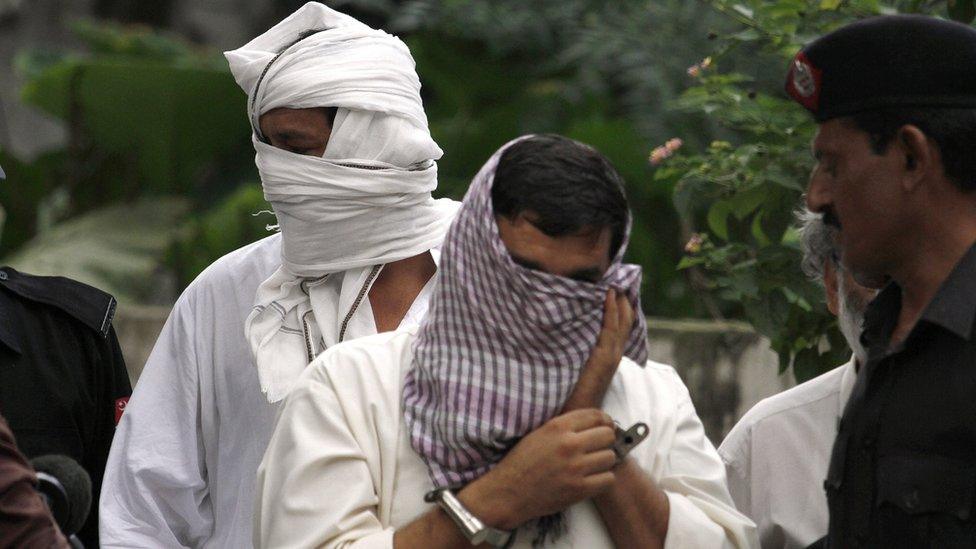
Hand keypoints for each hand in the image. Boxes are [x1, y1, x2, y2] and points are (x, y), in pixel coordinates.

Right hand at [459, 409, 616, 529]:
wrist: (508, 492)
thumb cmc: (522, 462)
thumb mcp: (539, 433)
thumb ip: (566, 426)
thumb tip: (596, 423)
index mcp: (557, 427)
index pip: (596, 415)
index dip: (604, 421)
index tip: (604, 426)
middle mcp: (569, 444)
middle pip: (608, 435)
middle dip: (605, 440)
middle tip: (598, 447)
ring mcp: (576, 468)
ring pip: (610, 457)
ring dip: (604, 461)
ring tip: (593, 464)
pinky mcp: (579, 489)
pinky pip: (608, 479)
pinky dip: (603, 479)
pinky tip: (592, 478)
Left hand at [562, 288, 634, 411]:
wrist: (573, 415)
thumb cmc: (570, 394)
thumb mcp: (577, 367)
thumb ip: (578, 351)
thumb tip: (568, 330)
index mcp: (609, 356)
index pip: (621, 326)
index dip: (621, 306)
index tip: (617, 286)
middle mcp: (613, 355)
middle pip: (625, 320)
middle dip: (623, 298)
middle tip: (619, 276)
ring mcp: (610, 357)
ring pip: (620, 322)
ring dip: (618, 300)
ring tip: (614, 280)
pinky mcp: (602, 359)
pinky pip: (609, 330)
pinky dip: (610, 311)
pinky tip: (608, 296)